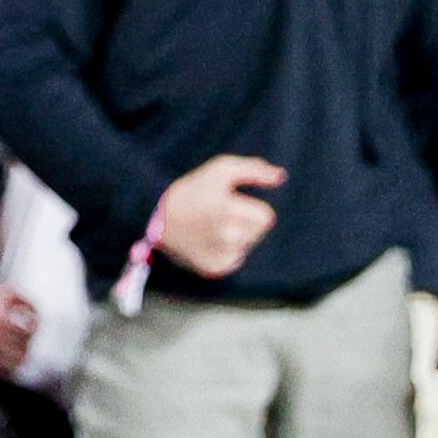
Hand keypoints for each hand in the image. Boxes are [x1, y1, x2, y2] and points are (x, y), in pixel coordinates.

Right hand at [153, 154, 285, 279]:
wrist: (157, 217)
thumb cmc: (192, 190)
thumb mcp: (220, 169)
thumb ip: (254, 169)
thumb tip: (281, 177)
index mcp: (228, 211)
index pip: (266, 217)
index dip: (252, 208)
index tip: (233, 203)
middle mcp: (227, 237)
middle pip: (259, 232)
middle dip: (247, 221)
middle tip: (222, 214)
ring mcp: (221, 256)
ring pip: (248, 245)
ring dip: (238, 236)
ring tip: (214, 227)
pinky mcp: (215, 269)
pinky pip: (236, 259)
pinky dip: (228, 251)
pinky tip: (210, 241)